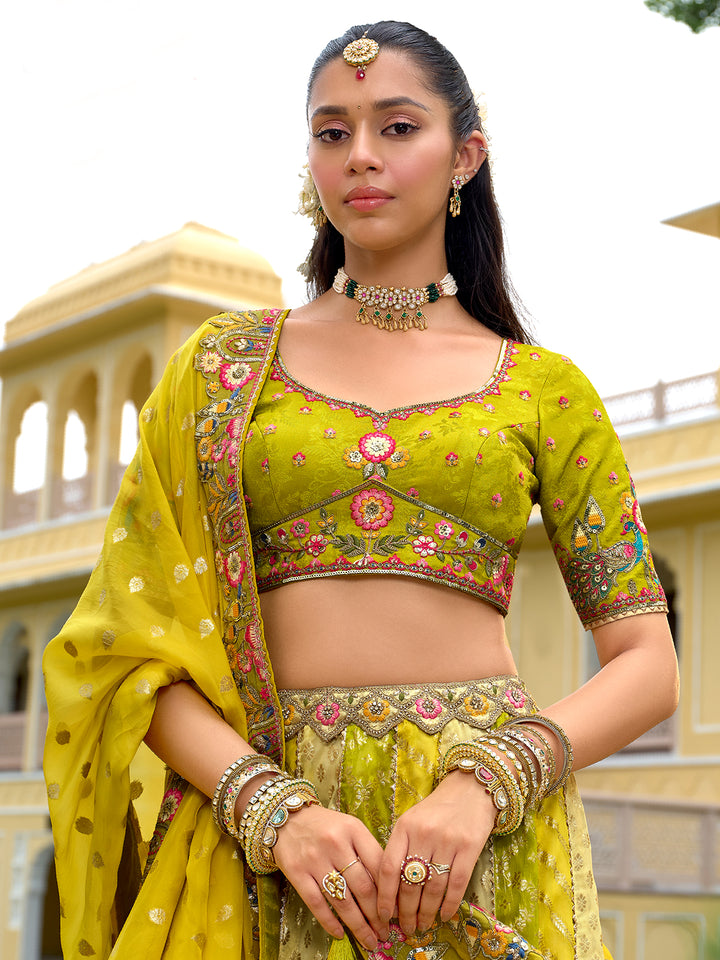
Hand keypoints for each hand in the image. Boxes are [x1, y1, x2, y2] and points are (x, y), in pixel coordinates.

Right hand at [272, 804, 387, 949]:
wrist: (287, 818)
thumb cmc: (326, 826)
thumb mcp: (350, 828)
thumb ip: (367, 851)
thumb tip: (387, 888)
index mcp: (353, 830)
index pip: (379, 865)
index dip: (390, 892)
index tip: (396, 911)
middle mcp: (335, 843)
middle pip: (363, 887)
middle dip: (377, 915)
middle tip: (385, 933)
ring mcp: (315, 858)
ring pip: (342, 900)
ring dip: (358, 925)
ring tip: (369, 940)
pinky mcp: (296, 872)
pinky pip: (317, 903)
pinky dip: (330, 922)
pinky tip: (340, 934)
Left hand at [376, 772, 495, 935]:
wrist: (470, 790)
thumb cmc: (436, 810)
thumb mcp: (411, 821)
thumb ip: (400, 849)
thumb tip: (390, 891)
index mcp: (404, 827)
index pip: (388, 867)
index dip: (384, 896)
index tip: (383, 915)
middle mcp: (424, 833)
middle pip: (410, 882)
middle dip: (406, 911)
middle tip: (406, 928)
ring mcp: (448, 840)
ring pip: (433, 887)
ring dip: (427, 912)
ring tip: (423, 925)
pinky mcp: (470, 847)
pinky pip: (457, 884)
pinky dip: (449, 904)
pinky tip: (444, 916)